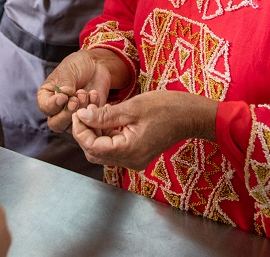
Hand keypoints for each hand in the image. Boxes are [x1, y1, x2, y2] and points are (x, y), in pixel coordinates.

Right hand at [37, 49, 123, 132]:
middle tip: (76, 99)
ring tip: (86, 93)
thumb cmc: (77, 66)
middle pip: (56, 123)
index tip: (63, 97)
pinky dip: (93, 110)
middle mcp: (57, 110)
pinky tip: (94, 95)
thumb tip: (63, 94)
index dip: (53, 105)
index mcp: (47, 97)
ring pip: (72, 126)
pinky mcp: (88, 118)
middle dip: (67, 113)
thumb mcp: (67, 71)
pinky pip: (90, 123)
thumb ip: (64, 83)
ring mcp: (72, 116)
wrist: (96, 66)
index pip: (45, 108)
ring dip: (81, 111)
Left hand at [71, 91, 218, 169]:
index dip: (80, 130)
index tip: (77, 113)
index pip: (92, 147)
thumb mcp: (132, 107)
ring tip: (94, 112)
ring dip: (95, 134)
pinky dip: (107, 135)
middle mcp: (131, 161)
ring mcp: (135, 160)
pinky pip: (115, 149)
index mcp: (129, 151)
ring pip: (104, 152)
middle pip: (95, 153)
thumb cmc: (166, 108)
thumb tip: (82, 116)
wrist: (191, 115)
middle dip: (85, 133)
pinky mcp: (138, 155)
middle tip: (83, 112)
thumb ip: (104, 115)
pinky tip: (108, 118)